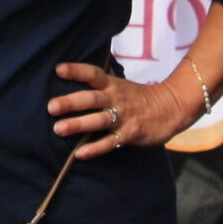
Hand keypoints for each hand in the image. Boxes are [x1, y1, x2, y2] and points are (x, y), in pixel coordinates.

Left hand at [48, 62, 196, 158]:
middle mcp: (116, 99)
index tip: (59, 69)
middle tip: (51, 106)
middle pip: (92, 99)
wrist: (170, 108)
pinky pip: (110, 143)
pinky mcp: (129, 135)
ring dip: (78, 125)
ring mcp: (123, 118)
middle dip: (71, 102)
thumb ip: (100, 81)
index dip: (77, 70)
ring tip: (58, 129)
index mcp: (113, 85)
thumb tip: (71, 72)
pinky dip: (95, 148)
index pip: (93, 74)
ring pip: (98, 121)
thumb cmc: (138, 96)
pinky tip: (79, 153)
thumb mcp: (121, 83)